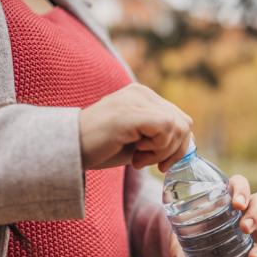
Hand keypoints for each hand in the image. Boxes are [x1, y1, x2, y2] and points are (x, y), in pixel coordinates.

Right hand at [78, 83, 192, 171]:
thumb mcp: (138, 141)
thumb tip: (187, 145)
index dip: (178, 147)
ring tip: (138, 158)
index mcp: (144, 97)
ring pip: (177, 127)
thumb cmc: (101, 148)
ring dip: (162, 152)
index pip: (181, 120)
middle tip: (150, 163)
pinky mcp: (130, 112)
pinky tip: (137, 155)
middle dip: (174, 152)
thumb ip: (161, 137)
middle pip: (184, 124)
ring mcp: (135, 100)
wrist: (68, 150)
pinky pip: (166, 128)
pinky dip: (157, 149)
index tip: (160, 163)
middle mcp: (141, 93)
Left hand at [168, 175, 256, 256]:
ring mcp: (255, 234)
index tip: (237, 204)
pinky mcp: (256, 255)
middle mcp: (246, 213)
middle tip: (244, 228)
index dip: (242, 190)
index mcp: (227, 199)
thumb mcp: (181, 237)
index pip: (240, 184)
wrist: (196, 253)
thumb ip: (178, 248)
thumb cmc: (191, 234)